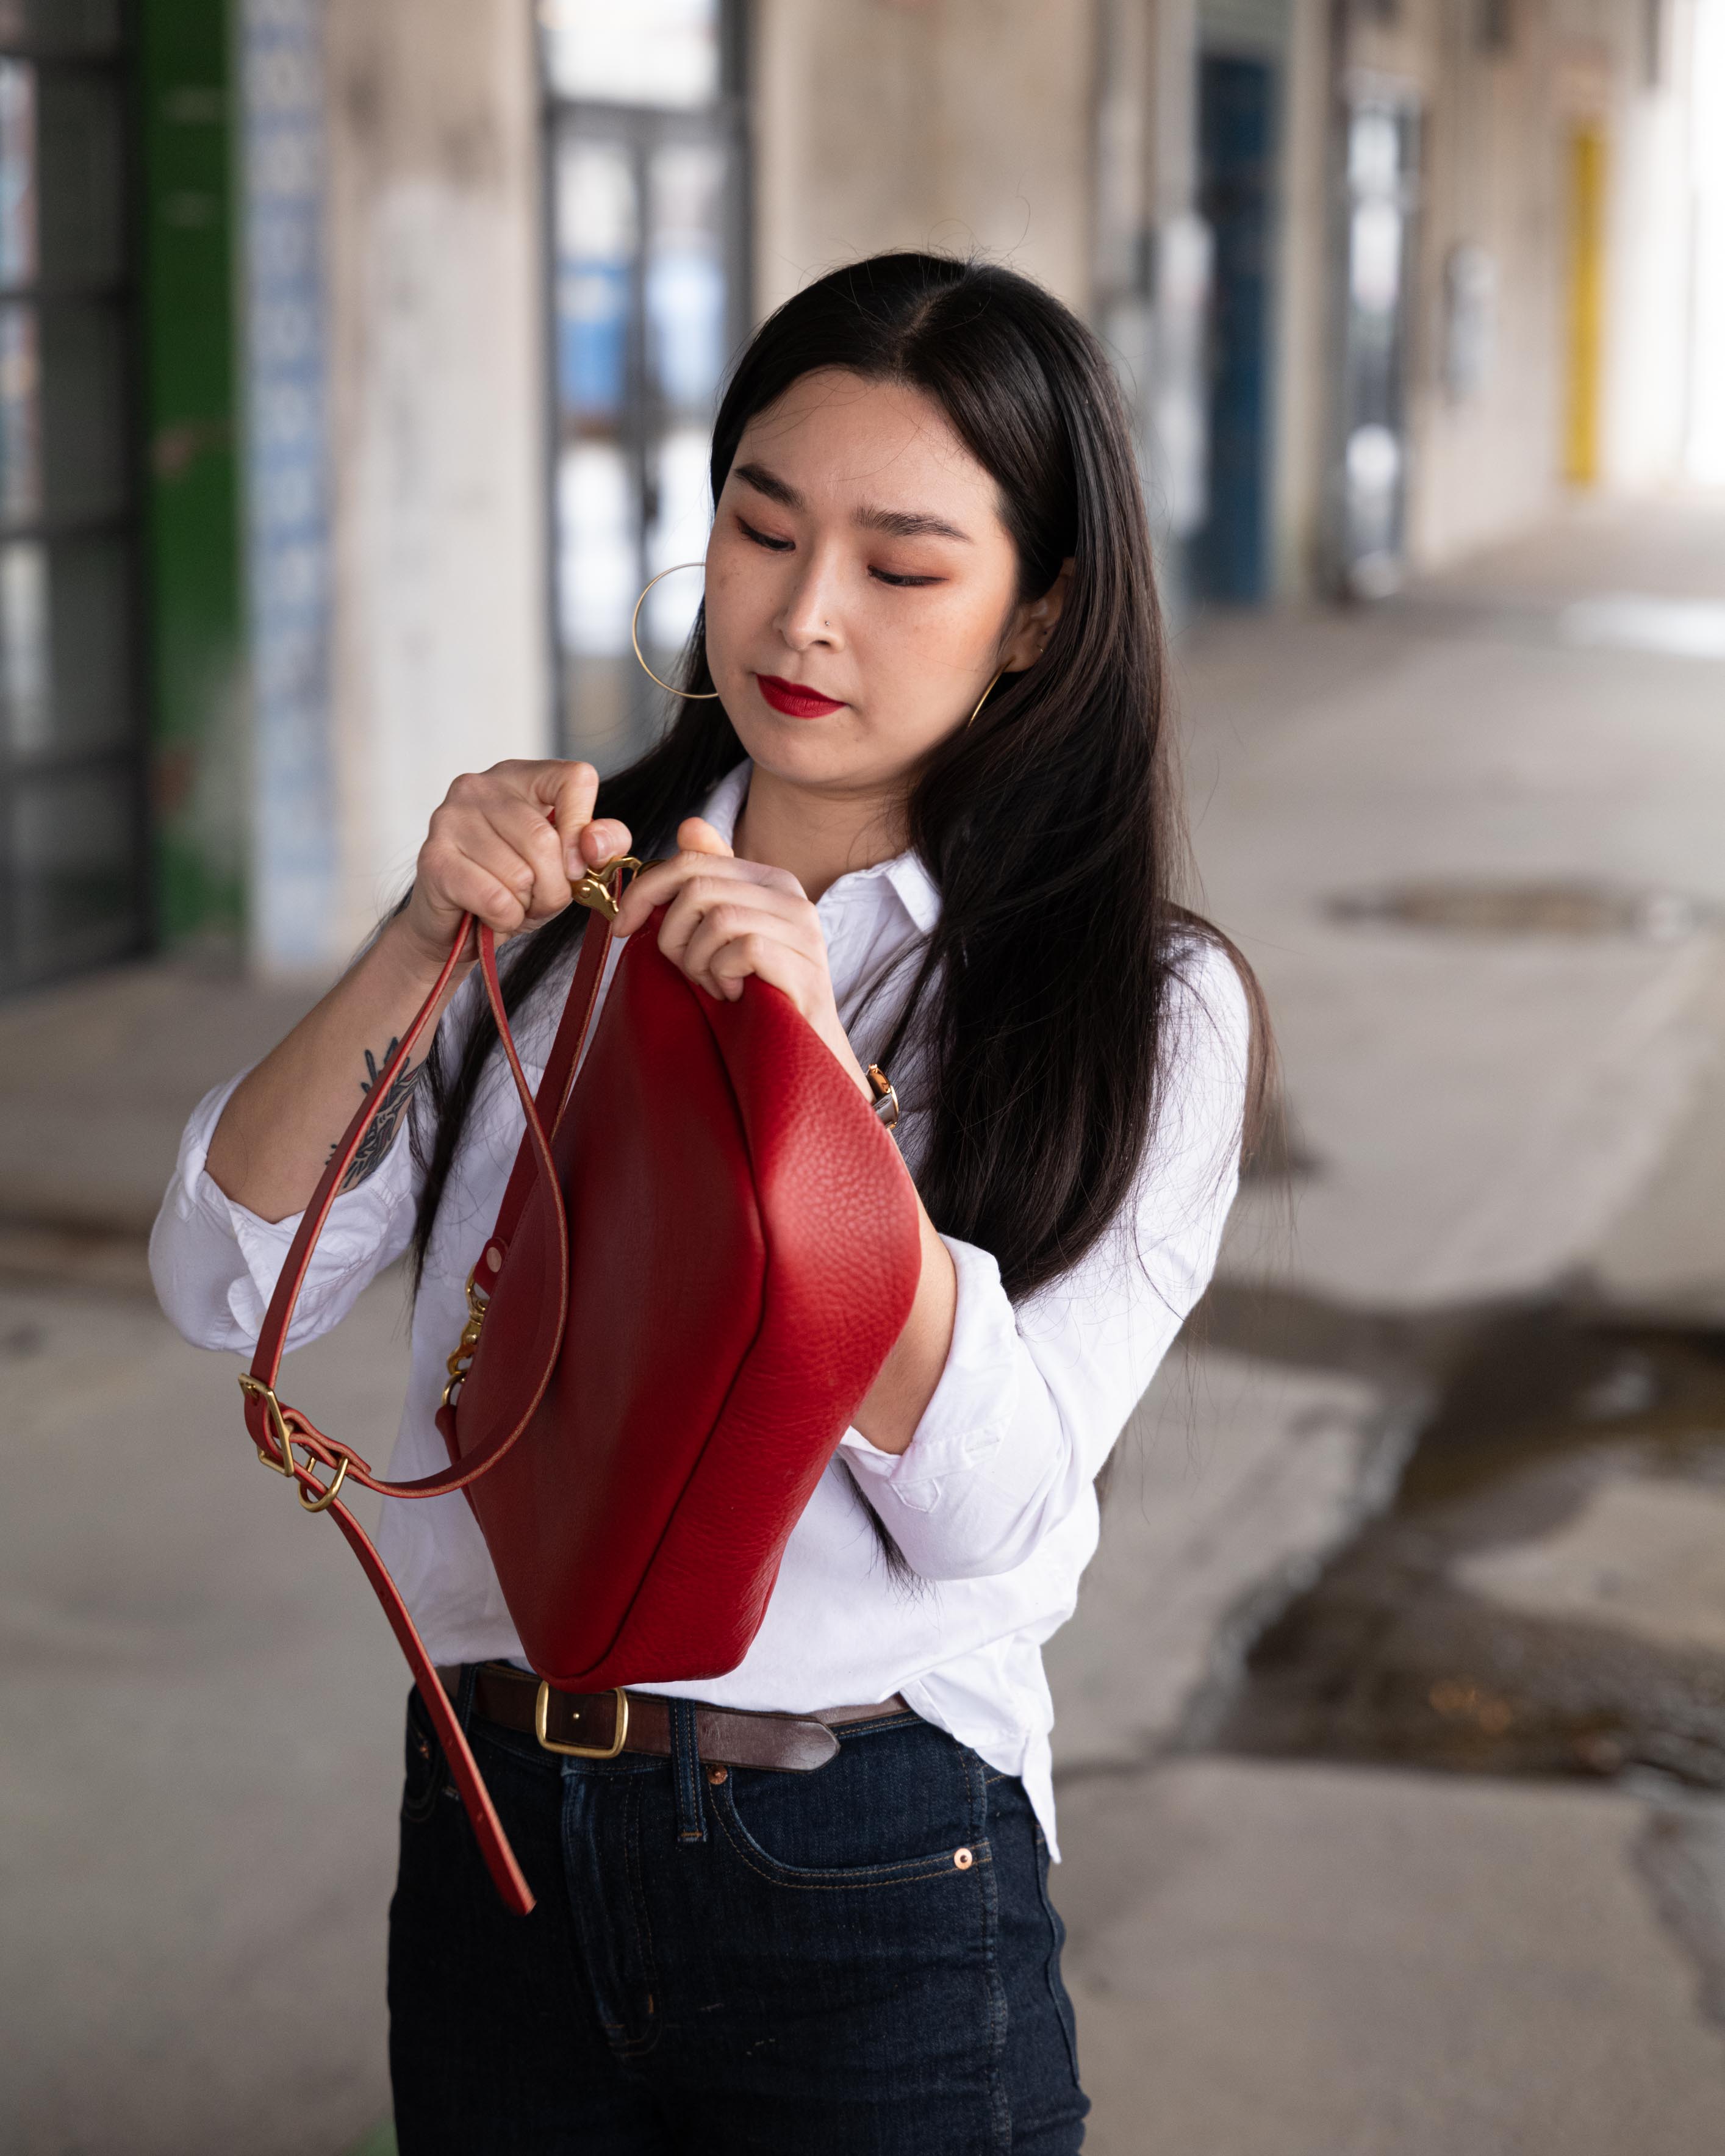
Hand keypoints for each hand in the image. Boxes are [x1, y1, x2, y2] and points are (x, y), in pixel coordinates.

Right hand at [397, 760, 632, 974]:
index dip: (584, 829)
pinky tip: (489, 913)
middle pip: (544, 839)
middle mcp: (480, 787)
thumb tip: (595, 844)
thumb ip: (602, 844)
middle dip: (553, 887)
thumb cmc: (513, 887)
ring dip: (525, 905)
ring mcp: (451, 818)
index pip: (575, 779)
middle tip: (537, 898)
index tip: (576, 864)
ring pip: (520, 874)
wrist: (456, 925)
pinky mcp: (434, 858)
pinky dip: (504, 918)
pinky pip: (495, 898)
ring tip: (509, 901)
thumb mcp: (568, 865)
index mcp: (520, 776)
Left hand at [612, 818, 870, 1093]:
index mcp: (770, 881)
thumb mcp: (721, 938)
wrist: (803, 1057)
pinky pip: (738, 950)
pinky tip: (734, 995)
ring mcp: (803, 931)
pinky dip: (722, 977)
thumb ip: (707, 886)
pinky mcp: (803, 966)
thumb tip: (689, 826)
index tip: (623, 926)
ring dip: (698, 962)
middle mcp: (791, 897)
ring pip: (716, 918)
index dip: (645, 890)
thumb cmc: (756, 998)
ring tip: (715, 986)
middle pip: (698, 888)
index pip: (693, 861)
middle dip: (671, 933)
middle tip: (683, 969)